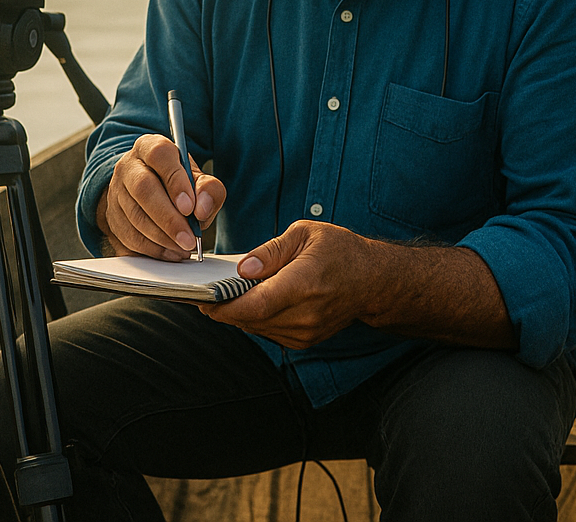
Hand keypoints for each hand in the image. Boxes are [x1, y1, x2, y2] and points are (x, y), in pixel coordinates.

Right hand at [96, 134, 225, 259]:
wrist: (150, 191)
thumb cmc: (177, 183)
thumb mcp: (198, 179)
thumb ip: (209, 189)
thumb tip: (202, 208)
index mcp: (150, 147)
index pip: (159, 156)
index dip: (175, 181)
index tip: (190, 207)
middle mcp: (128, 166)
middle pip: (143, 189)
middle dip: (168, 218)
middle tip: (189, 237)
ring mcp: (116, 192)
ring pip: (135, 216)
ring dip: (162, 237)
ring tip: (184, 247)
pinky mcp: (112, 217)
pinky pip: (129, 237)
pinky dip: (153, 249)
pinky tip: (171, 252)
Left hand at [202, 221, 376, 348]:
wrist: (373, 281)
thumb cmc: (340, 251)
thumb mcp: (305, 234)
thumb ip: (270, 251)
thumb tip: (242, 269)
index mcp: (304, 284)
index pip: (256, 305)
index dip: (224, 306)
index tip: (202, 298)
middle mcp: (305, 314)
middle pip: (251, 319)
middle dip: (224, 308)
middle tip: (204, 293)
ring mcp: (306, 332)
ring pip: (256, 328)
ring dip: (238, 313)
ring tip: (223, 294)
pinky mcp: (304, 341)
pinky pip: (268, 332)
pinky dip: (255, 318)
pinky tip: (249, 301)